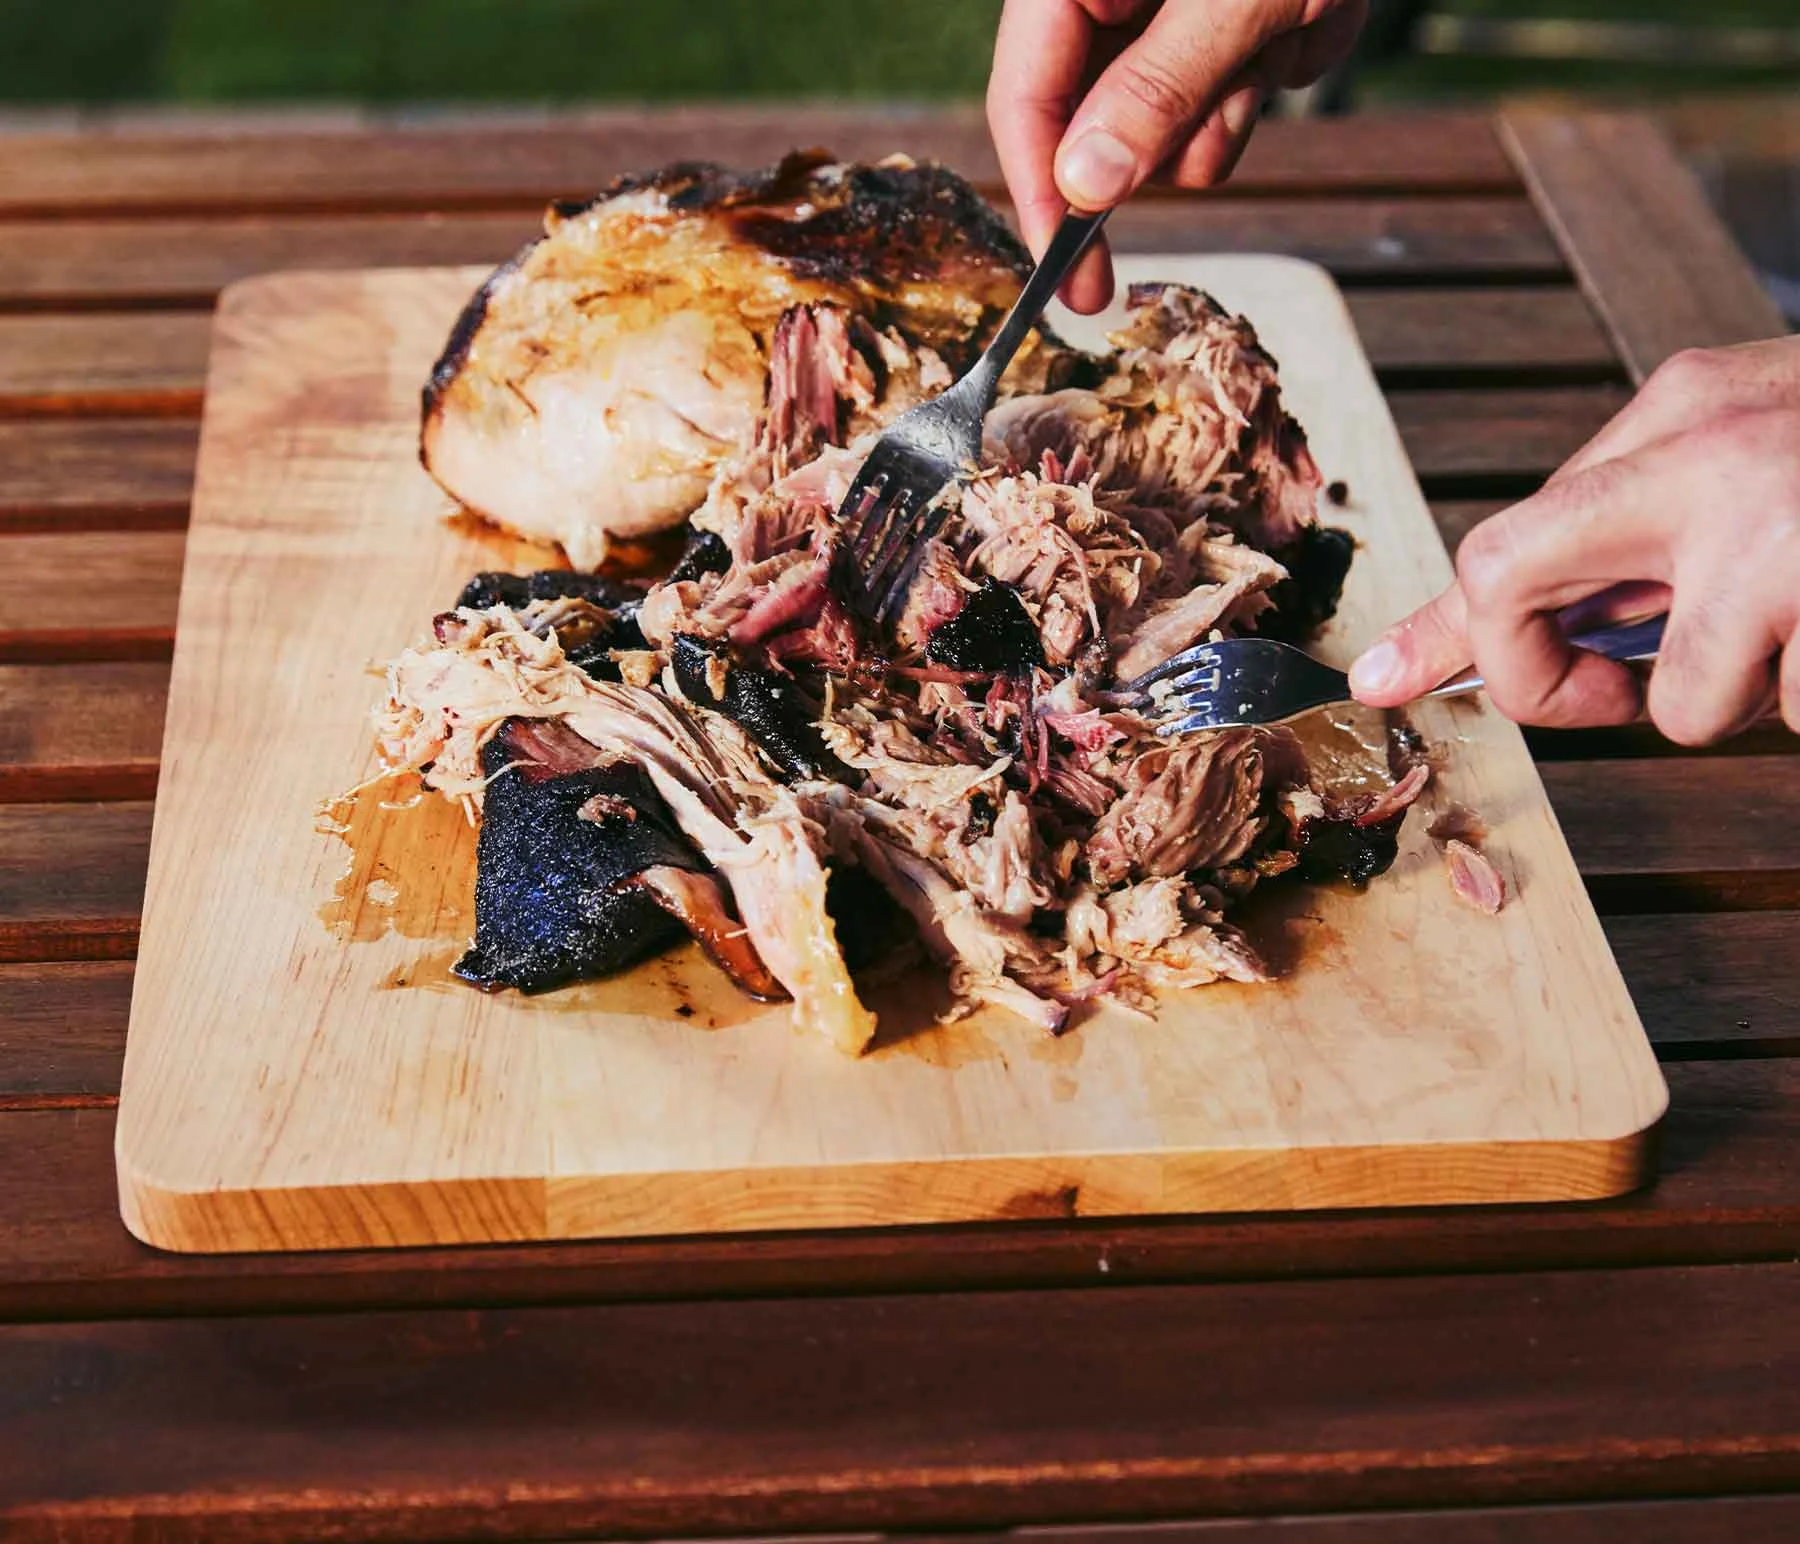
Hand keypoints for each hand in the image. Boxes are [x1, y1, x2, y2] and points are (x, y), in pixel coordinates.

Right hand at [986, 0, 1368, 312]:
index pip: (1026, 97)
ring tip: (1292, 26)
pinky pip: (1230, 95)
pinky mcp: (1222, 24)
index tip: (1068, 282)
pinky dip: (1276, 71)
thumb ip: (1158, 86)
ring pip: (1171, 126)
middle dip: (1166, 139)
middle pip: (1094, 124)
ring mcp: (1166, 13)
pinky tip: (1311, 16)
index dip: (1043, 195)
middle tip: (1214, 133)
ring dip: (1235, 104)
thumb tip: (1083, 184)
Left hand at [1349, 336, 1799, 743]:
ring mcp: (1774, 532)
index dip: (1463, 636)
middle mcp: (1701, 459)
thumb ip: (1615, 534)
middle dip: (1540, 684)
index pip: (1500, 540)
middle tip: (1609, 698)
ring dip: (1740, 700)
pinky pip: (1795, 716)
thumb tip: (1433, 651)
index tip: (1413, 682)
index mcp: (1676, 412)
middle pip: (1503, 583)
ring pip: (1683, 706)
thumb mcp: (1743, 448)